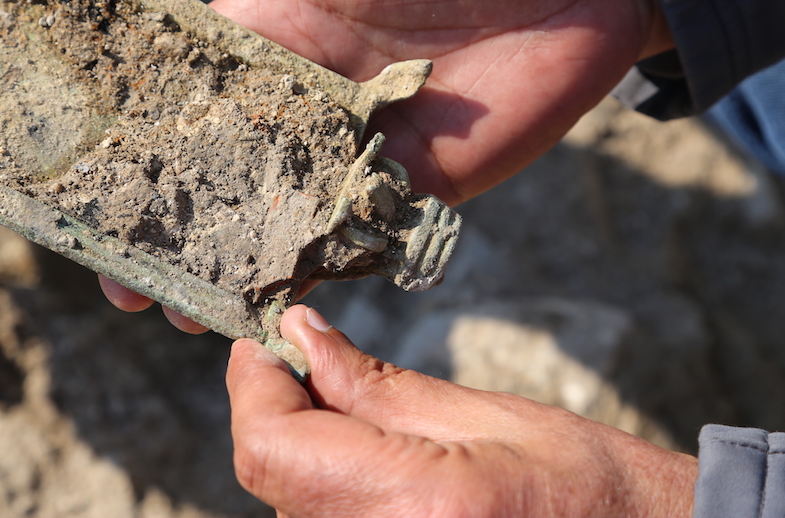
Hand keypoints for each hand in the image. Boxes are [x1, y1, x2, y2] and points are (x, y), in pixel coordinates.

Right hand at [102, 0, 672, 320]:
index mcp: (278, 20)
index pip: (182, 80)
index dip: (127, 125)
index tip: (75, 169)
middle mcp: (306, 93)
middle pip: (216, 162)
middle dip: (165, 214)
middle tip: (116, 272)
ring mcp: (358, 145)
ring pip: (275, 211)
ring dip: (228, 259)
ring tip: (178, 310)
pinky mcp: (416, 184)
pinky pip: (353, 236)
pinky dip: (312, 274)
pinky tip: (270, 313)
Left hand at [228, 305, 697, 516]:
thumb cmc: (583, 482)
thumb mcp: (482, 414)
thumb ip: (374, 382)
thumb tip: (299, 334)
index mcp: (413, 500)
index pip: (271, 446)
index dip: (252, 386)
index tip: (265, 342)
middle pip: (270, 474)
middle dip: (275, 407)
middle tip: (308, 356)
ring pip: (287, 501)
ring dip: (299, 445)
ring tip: (352, 406)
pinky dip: (323, 481)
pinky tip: (365, 453)